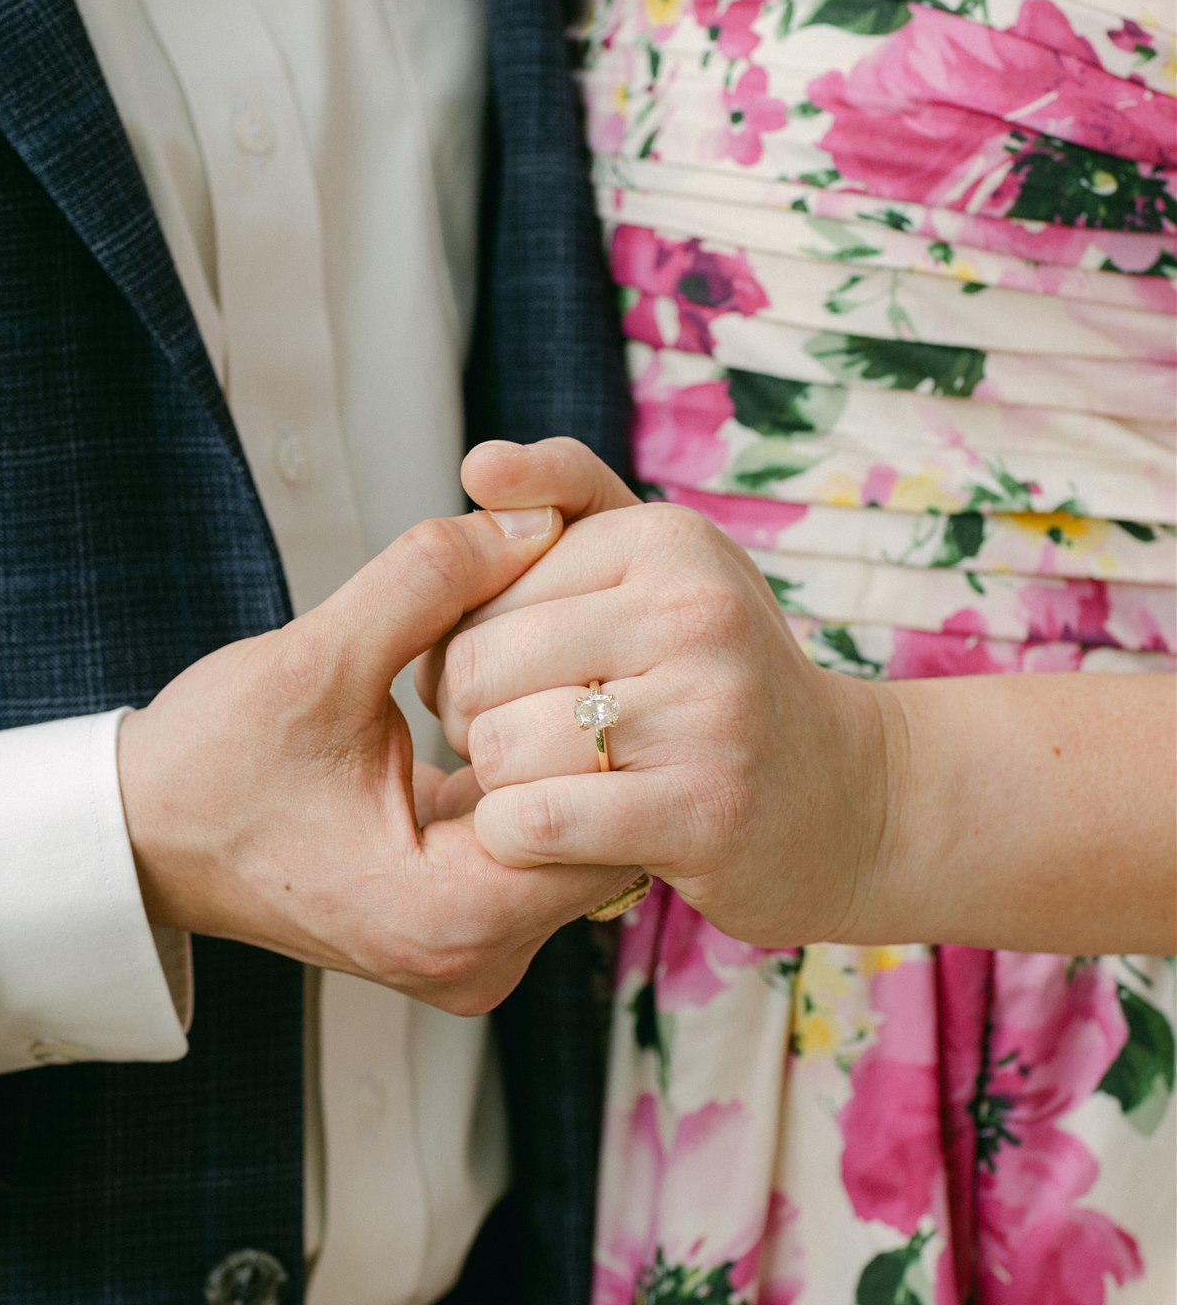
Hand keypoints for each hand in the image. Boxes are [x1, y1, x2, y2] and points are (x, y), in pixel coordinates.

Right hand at [118, 506, 643, 1013]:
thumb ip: (428, 580)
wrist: (139, 837)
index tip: (591, 629)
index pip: (598, 813)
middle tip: (590, 628)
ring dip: (560, 746)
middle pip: (597, 829)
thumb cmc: (207, 767)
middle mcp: (476, 958)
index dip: (597, 710)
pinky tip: (513, 705)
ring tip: (546, 660)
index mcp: (449, 917)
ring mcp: (471, 949)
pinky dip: (528, 773)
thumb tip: (534, 516)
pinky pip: (532, 842)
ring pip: (571, 832)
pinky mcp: (460, 924)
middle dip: (588, 725)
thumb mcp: (316, 657)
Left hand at [416, 440, 890, 947]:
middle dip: (466, 718)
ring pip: (498, 746)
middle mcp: (694, 611)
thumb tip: (476, 465)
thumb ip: (566, 494)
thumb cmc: (716, 675)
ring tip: (539, 786)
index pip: (477, 587)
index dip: (460, 645)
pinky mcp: (705, 811)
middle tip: (511, 744)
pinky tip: (541, 839)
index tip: (506, 683)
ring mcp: (708, 713)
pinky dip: (513, 839)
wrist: (844, 799)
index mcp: (669, 537)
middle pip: (474, 667)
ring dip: (493, 786)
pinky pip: (536, 822)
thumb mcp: (659, 561)